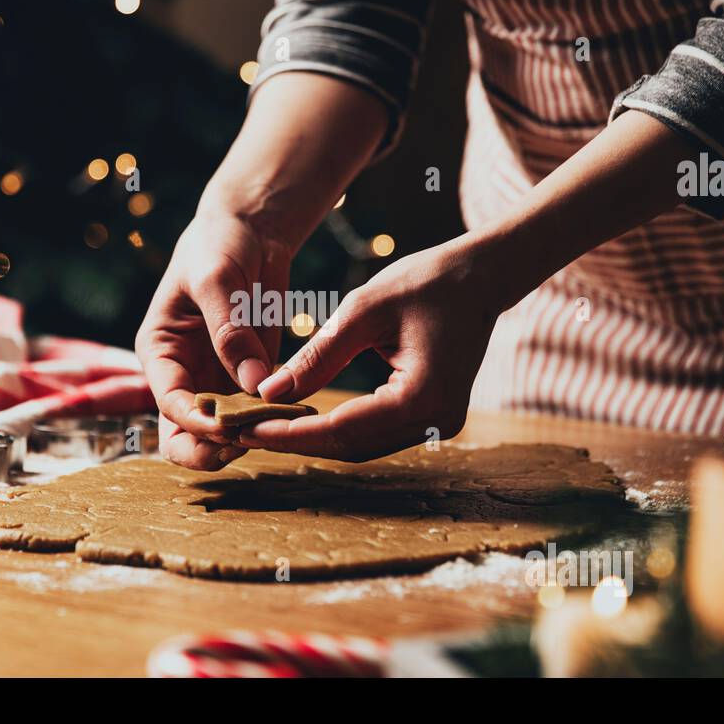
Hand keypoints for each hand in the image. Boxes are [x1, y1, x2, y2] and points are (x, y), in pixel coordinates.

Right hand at [135, 210, 294, 469]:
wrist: (250, 231)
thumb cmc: (220, 244)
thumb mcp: (218, 279)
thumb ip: (230, 332)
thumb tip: (252, 386)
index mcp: (160, 351)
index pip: (169, 402)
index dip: (194, 421)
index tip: (226, 427)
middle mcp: (183, 374)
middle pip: (182, 435)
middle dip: (209, 448)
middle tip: (246, 443)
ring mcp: (215, 380)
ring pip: (219, 434)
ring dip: (245, 439)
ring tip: (277, 429)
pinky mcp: (247, 379)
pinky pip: (255, 413)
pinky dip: (271, 420)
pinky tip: (296, 414)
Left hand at [240, 233, 519, 460]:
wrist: (481, 277)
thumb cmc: (425, 281)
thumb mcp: (363, 310)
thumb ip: (318, 356)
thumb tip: (270, 393)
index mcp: (422, 397)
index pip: (342, 428)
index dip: (289, 432)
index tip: (245, 428)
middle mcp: (436, 422)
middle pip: (351, 446)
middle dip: (295, 441)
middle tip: (242, 431)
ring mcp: (438, 424)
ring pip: (362, 446)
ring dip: (313, 439)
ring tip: (263, 426)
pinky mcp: (433, 418)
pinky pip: (376, 433)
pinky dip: (337, 428)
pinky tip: (301, 418)